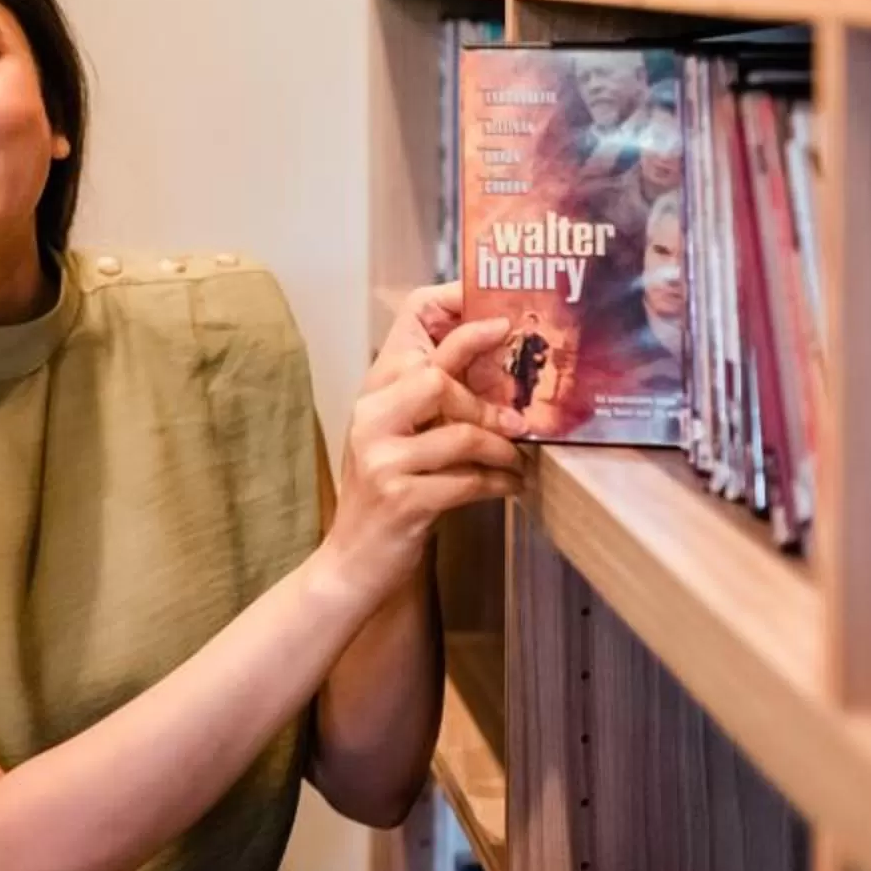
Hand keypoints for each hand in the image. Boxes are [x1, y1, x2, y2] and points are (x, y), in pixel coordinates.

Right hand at [329, 305, 525, 593]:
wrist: (352, 560)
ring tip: (516, 460)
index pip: (408, 326)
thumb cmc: (385, 492)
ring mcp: (382, 459)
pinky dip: (498, 484)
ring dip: (501, 450)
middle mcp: (370, 419)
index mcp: (372, 394)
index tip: (499, 320)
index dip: (454, 311)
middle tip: (518, 422)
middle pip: (435, 378)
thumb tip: (495, 367)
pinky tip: (510, 486)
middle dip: (486, 403)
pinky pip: (468, 481)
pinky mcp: (402, 499)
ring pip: (461, 434)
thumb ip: (428, 402)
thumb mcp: (397, 437)